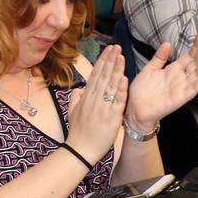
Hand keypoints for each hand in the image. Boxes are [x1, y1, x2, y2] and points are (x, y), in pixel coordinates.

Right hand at [65, 46, 127, 163]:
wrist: (80, 151)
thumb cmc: (77, 133)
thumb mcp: (72, 112)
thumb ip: (75, 98)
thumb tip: (79, 88)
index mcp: (85, 97)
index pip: (95, 74)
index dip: (102, 61)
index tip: (108, 50)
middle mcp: (94, 100)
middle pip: (103, 76)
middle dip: (110, 60)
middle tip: (116, 47)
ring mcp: (102, 108)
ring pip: (111, 85)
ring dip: (116, 70)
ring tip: (121, 56)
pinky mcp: (111, 118)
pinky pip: (117, 101)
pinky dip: (121, 90)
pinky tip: (124, 78)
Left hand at [126, 35, 197, 129]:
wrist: (135, 108)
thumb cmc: (141, 91)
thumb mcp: (150, 69)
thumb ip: (159, 57)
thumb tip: (167, 43)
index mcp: (173, 70)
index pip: (189, 56)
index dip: (195, 47)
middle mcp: (180, 78)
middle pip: (196, 62)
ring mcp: (182, 87)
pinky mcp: (181, 97)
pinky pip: (194, 88)